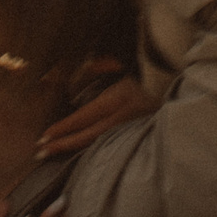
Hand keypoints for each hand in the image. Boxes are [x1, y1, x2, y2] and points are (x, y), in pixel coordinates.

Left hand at [38, 68, 159, 156]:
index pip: (85, 117)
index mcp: (121, 97)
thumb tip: (74, 70)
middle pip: (90, 135)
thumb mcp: (122, 64)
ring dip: (75, 148)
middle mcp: (126, 115)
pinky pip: (111, 143)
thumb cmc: (147, 68)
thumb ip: (101, 67)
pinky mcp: (138, 133)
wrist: (175, 80)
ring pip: (99, 142)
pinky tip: (80, 150)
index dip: (63, 128)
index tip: (44, 136)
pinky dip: (92, 147)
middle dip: (64, 144)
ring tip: (55, 152)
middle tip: (41, 151)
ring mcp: (134, 127)